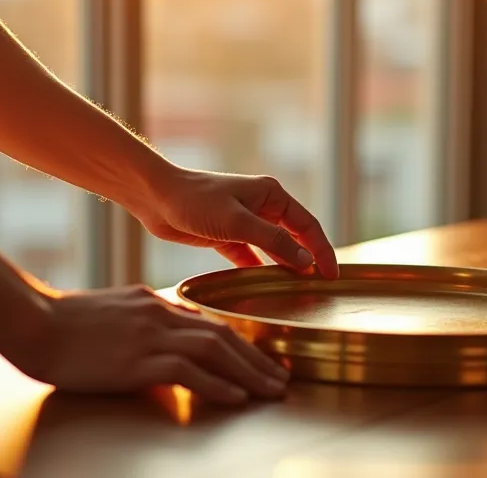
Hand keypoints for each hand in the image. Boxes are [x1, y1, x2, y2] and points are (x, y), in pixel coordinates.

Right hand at [10, 286, 289, 404]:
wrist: (33, 322)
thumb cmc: (64, 323)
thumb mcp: (114, 311)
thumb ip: (144, 321)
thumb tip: (168, 336)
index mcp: (153, 303)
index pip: (208, 322)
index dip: (240, 343)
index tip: (261, 360)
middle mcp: (159, 314)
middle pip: (223, 335)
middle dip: (256, 359)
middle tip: (281, 379)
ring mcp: (150, 335)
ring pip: (214, 350)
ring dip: (248, 373)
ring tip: (271, 391)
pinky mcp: (137, 359)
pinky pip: (188, 371)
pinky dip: (217, 385)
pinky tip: (235, 397)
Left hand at [132, 168, 339, 279]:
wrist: (155, 197)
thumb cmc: (195, 201)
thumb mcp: (238, 223)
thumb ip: (274, 242)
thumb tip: (305, 262)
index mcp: (271, 195)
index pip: (308, 225)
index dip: (323, 251)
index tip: (332, 276)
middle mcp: (261, 206)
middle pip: (294, 237)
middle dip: (307, 260)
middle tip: (318, 288)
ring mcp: (243, 222)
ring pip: (273, 248)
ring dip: (283, 267)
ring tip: (295, 291)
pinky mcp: (225, 236)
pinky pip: (250, 257)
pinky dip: (258, 270)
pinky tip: (263, 288)